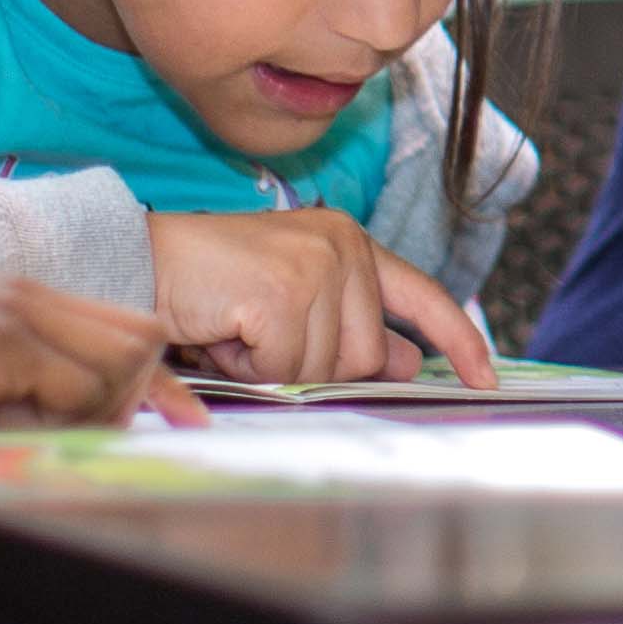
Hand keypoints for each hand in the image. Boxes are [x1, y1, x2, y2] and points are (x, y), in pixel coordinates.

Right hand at [0, 278, 194, 432]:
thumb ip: (5, 387)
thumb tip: (50, 426)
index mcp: (22, 297)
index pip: (128, 328)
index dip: (159, 383)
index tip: (183, 425)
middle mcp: (28, 295)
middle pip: (142, 341)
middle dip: (128, 400)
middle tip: (64, 436)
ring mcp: (13, 313)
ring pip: (119, 364)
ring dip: (88, 414)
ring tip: (17, 431)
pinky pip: (72, 391)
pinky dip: (53, 423)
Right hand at [149, 208, 498, 389]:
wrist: (136, 262)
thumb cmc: (210, 288)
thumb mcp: (293, 305)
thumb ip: (351, 327)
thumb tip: (408, 362)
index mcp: (352, 243)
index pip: (424, 296)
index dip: (458, 340)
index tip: (485, 380)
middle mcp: (344, 247)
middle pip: (365, 358)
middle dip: (310, 366)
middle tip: (259, 334)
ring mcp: (317, 266)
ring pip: (325, 369)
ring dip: (275, 367)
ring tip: (238, 328)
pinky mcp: (284, 292)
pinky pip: (285, 368)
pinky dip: (250, 366)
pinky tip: (225, 331)